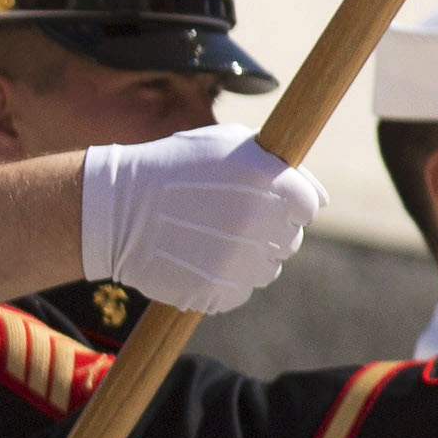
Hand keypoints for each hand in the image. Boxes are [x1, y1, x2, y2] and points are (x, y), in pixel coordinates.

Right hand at [76, 128, 320, 315]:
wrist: (117, 208)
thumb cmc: (175, 167)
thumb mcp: (227, 144)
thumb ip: (280, 166)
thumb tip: (319, 199)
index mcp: (270, 182)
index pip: (307, 205)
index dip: (287, 203)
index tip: (263, 200)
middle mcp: (260, 223)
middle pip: (290, 239)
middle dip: (268, 229)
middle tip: (229, 218)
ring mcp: (239, 261)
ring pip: (268, 269)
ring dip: (249, 257)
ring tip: (212, 238)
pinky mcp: (217, 292)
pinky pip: (239, 292)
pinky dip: (225, 280)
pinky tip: (199, 258)